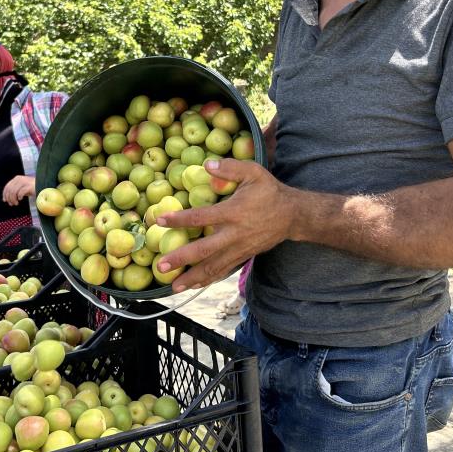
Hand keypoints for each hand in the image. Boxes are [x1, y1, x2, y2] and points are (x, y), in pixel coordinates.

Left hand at [3, 175, 35, 205]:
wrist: (43, 187)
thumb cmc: (31, 189)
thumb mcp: (21, 188)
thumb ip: (14, 191)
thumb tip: (6, 198)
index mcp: (17, 178)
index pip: (7, 186)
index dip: (5, 194)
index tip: (5, 200)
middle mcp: (20, 179)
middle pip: (10, 190)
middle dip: (9, 198)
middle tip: (12, 204)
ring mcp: (25, 182)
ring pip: (14, 192)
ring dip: (13, 199)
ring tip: (16, 203)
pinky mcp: (29, 186)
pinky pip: (20, 192)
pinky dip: (19, 197)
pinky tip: (20, 199)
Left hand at [155, 158, 294, 292]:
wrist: (292, 215)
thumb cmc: (269, 191)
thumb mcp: (254, 172)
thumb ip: (230, 167)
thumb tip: (206, 164)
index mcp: (234, 212)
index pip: (202, 217)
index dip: (180, 219)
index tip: (159, 220)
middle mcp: (234, 234)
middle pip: (204, 250)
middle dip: (182, 259)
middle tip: (161, 266)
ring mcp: (239, 249)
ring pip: (213, 267)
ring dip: (193, 278)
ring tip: (174, 287)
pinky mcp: (243, 256)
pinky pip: (223, 270)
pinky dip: (208, 280)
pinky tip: (193, 286)